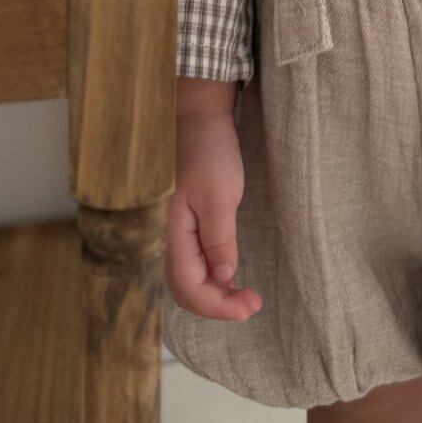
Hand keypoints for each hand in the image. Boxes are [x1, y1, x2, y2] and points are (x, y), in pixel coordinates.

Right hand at [168, 107, 262, 319]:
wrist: (197, 116)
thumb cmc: (208, 150)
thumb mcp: (219, 193)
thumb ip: (218, 238)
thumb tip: (222, 278)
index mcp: (173, 232)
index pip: (190, 288)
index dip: (219, 306)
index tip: (251, 306)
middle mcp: (169, 237)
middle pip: (185, 290)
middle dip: (217, 306)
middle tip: (252, 303)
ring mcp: (176, 231)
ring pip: (188, 279)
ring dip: (214, 294)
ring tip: (244, 295)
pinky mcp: (186, 222)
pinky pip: (193, 262)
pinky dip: (210, 277)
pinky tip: (229, 275)